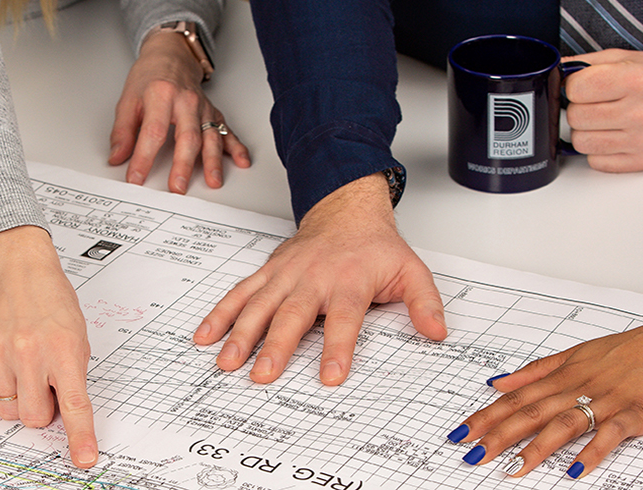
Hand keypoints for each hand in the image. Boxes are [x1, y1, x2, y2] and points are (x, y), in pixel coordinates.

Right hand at [0, 226, 97, 467]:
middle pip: (34, 418)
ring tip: (23, 365)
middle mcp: (29, 351)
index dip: (80, 436)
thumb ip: (71, 378)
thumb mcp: (77, 337)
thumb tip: (64, 418)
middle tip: (43, 384)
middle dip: (41, 409)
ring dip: (17, 397)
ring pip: (7, 410)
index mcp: (63, 349)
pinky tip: (4, 362)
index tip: (84, 458)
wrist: (18, 269)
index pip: (75, 404)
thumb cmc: (51, 302)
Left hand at [108, 29, 250, 193]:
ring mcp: (202, 108)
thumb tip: (117, 157)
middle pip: (186, 137)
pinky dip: (236, 147)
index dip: (144, 158)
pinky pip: (227, 131)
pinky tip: (242, 160)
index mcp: (161, 96)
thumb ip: (123, 132)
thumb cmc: (150, 77)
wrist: (171, 55)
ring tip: (212, 181)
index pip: (153, 132)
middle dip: (183, 165)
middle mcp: (186, 102)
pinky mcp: (214, 113)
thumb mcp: (128, 100)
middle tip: (178, 187)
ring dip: (213, 161)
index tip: (136, 178)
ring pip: (210, 137)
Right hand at [195, 173, 447, 384]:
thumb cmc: (376, 248)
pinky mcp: (268, 273)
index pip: (345, 318)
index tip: (331, 376)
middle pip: (293, 314)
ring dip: (240, 334)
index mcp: (350, 280)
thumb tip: (438, 332)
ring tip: (227, 362)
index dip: (338, 347)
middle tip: (262, 375)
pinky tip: (205, 337)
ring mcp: (286, 275)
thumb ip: (425, 303)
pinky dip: (220, 314)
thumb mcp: (411, 271)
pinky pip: (239, 293)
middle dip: (276, 345)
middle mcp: (313, 277)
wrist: (346, 210)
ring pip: (259, 305)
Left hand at [448, 309, 642, 478]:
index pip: (516, 397)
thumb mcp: (577, 352)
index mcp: (564, 373)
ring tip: (513, 469)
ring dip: (537, 448)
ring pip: (564, 423)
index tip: (462, 432)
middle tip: (472, 454)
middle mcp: (579, 385)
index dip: (487, 415)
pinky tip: (574, 471)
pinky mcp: (634, 413)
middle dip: (499, 434)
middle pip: (532, 412)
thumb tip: (498, 381)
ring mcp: (607, 400)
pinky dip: (592, 452)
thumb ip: (536, 370)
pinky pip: (610, 434)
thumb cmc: (630, 350)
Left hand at [564, 50, 642, 171]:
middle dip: (579, 109)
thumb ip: (587, 64)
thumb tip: (555, 73)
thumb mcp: (628, 58)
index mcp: (638, 80)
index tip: (583, 87)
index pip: (576, 89)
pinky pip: (598, 163)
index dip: (574, 87)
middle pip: (576, 118)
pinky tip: (614, 136)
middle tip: (595, 104)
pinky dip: (600, 151)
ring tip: (604, 120)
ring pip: (582, 143)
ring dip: (587, 132)